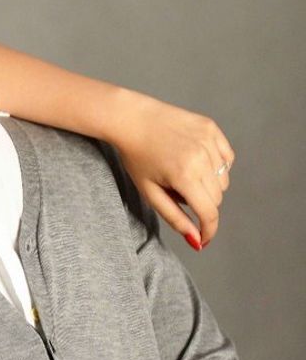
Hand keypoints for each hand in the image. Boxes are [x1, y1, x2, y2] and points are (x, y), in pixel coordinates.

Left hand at [111, 92, 233, 248]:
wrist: (132, 118)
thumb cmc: (136, 158)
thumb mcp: (150, 193)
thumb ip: (175, 218)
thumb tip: (197, 240)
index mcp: (184, 176)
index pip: (209, 212)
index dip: (209, 230)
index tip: (204, 238)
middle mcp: (201, 158)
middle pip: (217, 198)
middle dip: (202, 204)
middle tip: (177, 192)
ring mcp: (208, 140)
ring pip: (223, 180)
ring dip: (209, 185)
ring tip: (183, 174)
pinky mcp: (211, 128)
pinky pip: (226, 158)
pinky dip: (217, 166)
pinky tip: (196, 161)